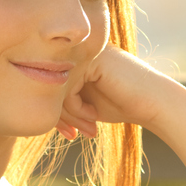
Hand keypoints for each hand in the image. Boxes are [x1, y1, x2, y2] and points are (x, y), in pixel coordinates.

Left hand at [56, 48, 181, 139]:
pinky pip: (67, 87)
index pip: (51, 84)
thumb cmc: (121, 104)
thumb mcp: (84, 105)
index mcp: (75, 58)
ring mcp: (83, 52)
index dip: (56, 113)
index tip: (68, 133)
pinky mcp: (90, 59)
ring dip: (69, 114)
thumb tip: (32, 111)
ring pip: (55, 87)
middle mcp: (77, 51)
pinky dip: (76, 107)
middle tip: (73, 134)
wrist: (153, 103)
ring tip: (86, 127)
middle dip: (60, 116)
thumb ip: (61, 102)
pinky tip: (92, 115)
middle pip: (49, 85)